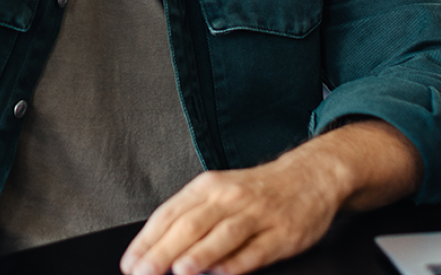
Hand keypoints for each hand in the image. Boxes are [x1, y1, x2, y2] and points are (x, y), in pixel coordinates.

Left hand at [119, 151, 345, 274]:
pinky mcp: (282, 232)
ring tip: (180, 270)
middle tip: (144, 272)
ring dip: (200, 253)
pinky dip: (238, 262)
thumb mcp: (219, 192)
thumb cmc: (257, 190)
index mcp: (208, 187)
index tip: (130, 262)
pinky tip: (222, 273)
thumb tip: (156, 248)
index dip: (147, 240)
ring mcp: (258, 214)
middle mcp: (230, 197)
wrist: (311, 175)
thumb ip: (191, 217)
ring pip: (224, 234)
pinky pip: (257, 249)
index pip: (169, 213)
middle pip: (191, 225)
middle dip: (164, 251)